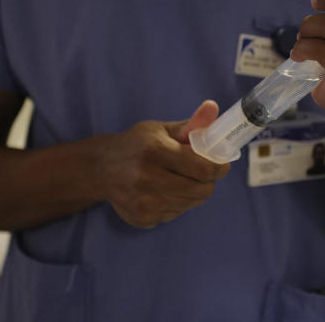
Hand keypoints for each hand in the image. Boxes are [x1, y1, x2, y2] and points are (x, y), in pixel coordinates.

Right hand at [99, 101, 230, 228]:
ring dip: (194, 192)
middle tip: (203, 172)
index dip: (219, 168)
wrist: (101, 168)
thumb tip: (213, 107)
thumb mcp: (161, 129)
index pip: (203, 168)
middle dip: (209, 181)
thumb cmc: (138, 144)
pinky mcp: (141, 218)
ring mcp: (143, 202)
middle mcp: (147, 178)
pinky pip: (176, 214)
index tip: (222, 164)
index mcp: (155, 151)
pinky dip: (178, 204)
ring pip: (191, 203)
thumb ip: (191, 124)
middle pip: (201, 190)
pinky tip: (164, 191)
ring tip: (181, 179)